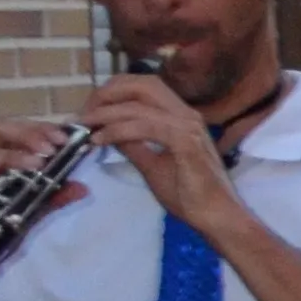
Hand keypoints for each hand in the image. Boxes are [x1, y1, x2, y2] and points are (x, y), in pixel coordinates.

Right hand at [0, 120, 78, 245]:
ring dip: (15, 148)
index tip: (68, 136)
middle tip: (56, 144)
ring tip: (40, 160)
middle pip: (1, 129)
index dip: (41, 129)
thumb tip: (83, 188)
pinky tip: (6, 166)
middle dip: (31, 132)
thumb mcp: (28, 214)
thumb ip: (52, 198)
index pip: (18, 132)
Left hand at [80, 73, 241, 238]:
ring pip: (139, 103)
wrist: (216, 217)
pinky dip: (117, 129)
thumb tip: (109, 131)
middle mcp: (186, 114)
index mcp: (180, 117)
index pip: (144, 87)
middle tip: (85, 114)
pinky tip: (100, 140)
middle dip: (107, 93)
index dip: (113, 92)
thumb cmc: (190, 196)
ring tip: (86, 126)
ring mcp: (187, 126)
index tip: (90, 111)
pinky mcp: (185, 142)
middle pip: (142, 83)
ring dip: (106, 112)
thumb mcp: (152, 166)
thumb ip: (133, 145)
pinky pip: (144, 126)